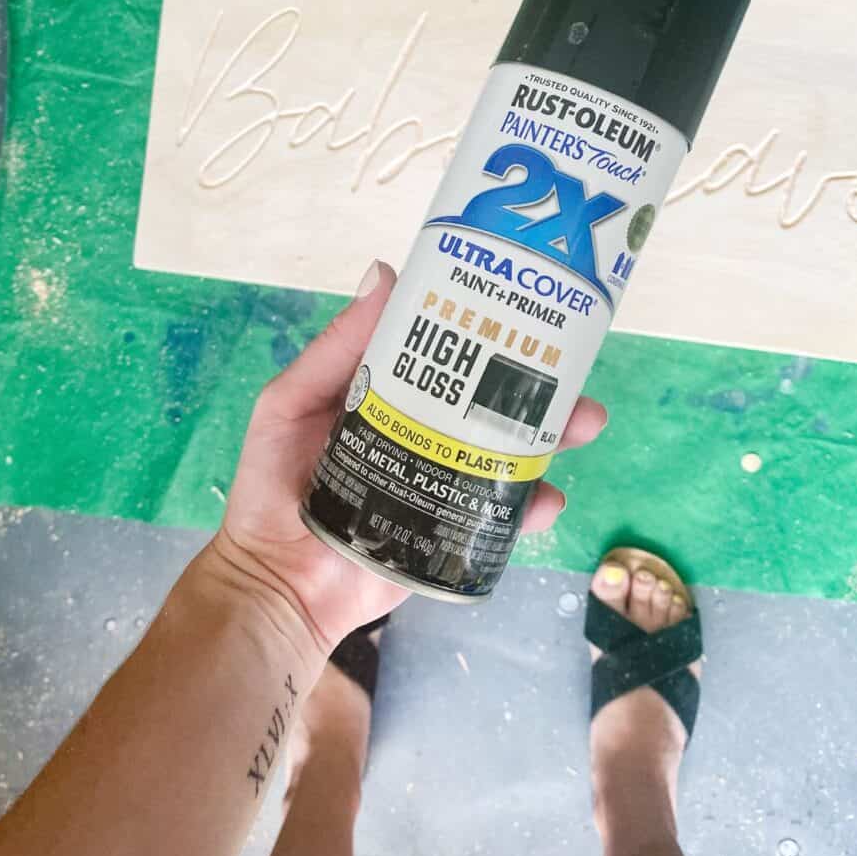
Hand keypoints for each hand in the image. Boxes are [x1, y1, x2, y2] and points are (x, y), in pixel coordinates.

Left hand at [214, 260, 607, 654]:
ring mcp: (441, 483)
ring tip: (584, 426)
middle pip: (490, 403)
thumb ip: (335, 347)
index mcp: (390, 396)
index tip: (528, 311)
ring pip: (508, 454)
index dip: (486, 332)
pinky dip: (531, 507)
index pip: (445, 355)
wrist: (276, 583)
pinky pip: (499, 517)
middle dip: (540, 389)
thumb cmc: (273, 485)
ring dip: (552, 440)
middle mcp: (424, 433)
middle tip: (575, 378)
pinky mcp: (449, 531)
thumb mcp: (291, 402)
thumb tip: (385, 272)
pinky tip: (547, 499)